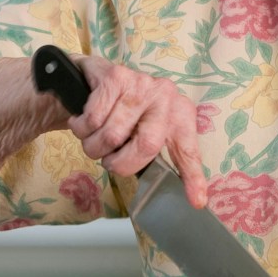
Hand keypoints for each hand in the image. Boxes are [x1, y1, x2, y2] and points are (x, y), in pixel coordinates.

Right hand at [66, 55, 208, 208]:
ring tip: (92, 137)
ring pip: (112, 135)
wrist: (90, 75)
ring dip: (93, 146)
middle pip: (147, 145)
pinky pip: (93, 120)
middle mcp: (165, 96)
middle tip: (107, 161)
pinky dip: (80, 129)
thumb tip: (172, 190)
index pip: (187, 149)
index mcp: (177, 113)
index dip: (193, 176)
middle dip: (119, 163)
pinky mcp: (115, 77)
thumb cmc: (119, 110)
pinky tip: (82, 121)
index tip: (197, 201)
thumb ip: (153, 152)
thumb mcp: (142, 129)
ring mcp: (141, 84)